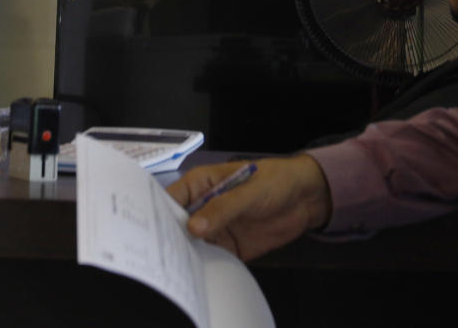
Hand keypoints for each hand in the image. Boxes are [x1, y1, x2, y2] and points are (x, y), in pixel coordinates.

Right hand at [166, 155, 331, 260]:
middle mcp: (202, 207)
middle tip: (163, 257)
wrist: (307, 198)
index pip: (171, 199)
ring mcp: (214, 229)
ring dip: (185, 257)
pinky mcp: (228, 247)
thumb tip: (194, 228)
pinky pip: (210, 259)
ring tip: (178, 270)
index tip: (151, 232)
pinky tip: (199, 276)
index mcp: (201, 184)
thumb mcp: (249, 192)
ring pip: (190, 246)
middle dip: (169, 240)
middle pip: (176, 226)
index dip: (158, 214)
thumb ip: (223, 208)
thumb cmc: (276, 181)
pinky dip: (205, 267)